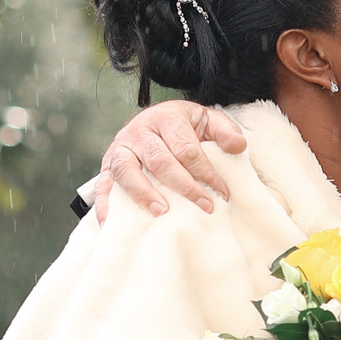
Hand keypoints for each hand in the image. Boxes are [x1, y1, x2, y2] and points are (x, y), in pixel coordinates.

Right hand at [89, 101, 244, 219]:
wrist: (153, 120)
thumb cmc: (184, 126)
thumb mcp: (207, 120)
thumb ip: (224, 130)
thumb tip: (238, 146)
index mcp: (167, 117)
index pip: (186, 148)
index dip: (205, 171)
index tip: (222, 192)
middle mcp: (140, 131)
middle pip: (160, 160)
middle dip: (184, 186)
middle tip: (205, 206)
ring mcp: (121, 147)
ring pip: (127, 170)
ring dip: (143, 193)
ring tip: (161, 212)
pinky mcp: (107, 164)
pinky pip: (103, 183)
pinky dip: (104, 203)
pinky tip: (111, 222)